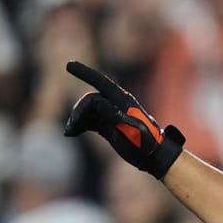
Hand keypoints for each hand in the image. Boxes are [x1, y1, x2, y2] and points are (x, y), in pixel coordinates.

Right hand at [63, 61, 184, 178]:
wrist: (154, 157)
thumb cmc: (146, 142)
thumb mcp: (132, 128)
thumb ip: (115, 114)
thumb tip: (96, 102)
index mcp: (123, 100)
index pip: (100, 82)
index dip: (84, 73)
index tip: (68, 65)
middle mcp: (116, 105)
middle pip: (89, 100)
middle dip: (78, 111)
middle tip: (72, 126)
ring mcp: (110, 115)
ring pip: (87, 111)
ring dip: (76, 120)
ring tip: (69, 132)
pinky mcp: (107, 126)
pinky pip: (89, 121)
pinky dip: (79, 126)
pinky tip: (72, 133)